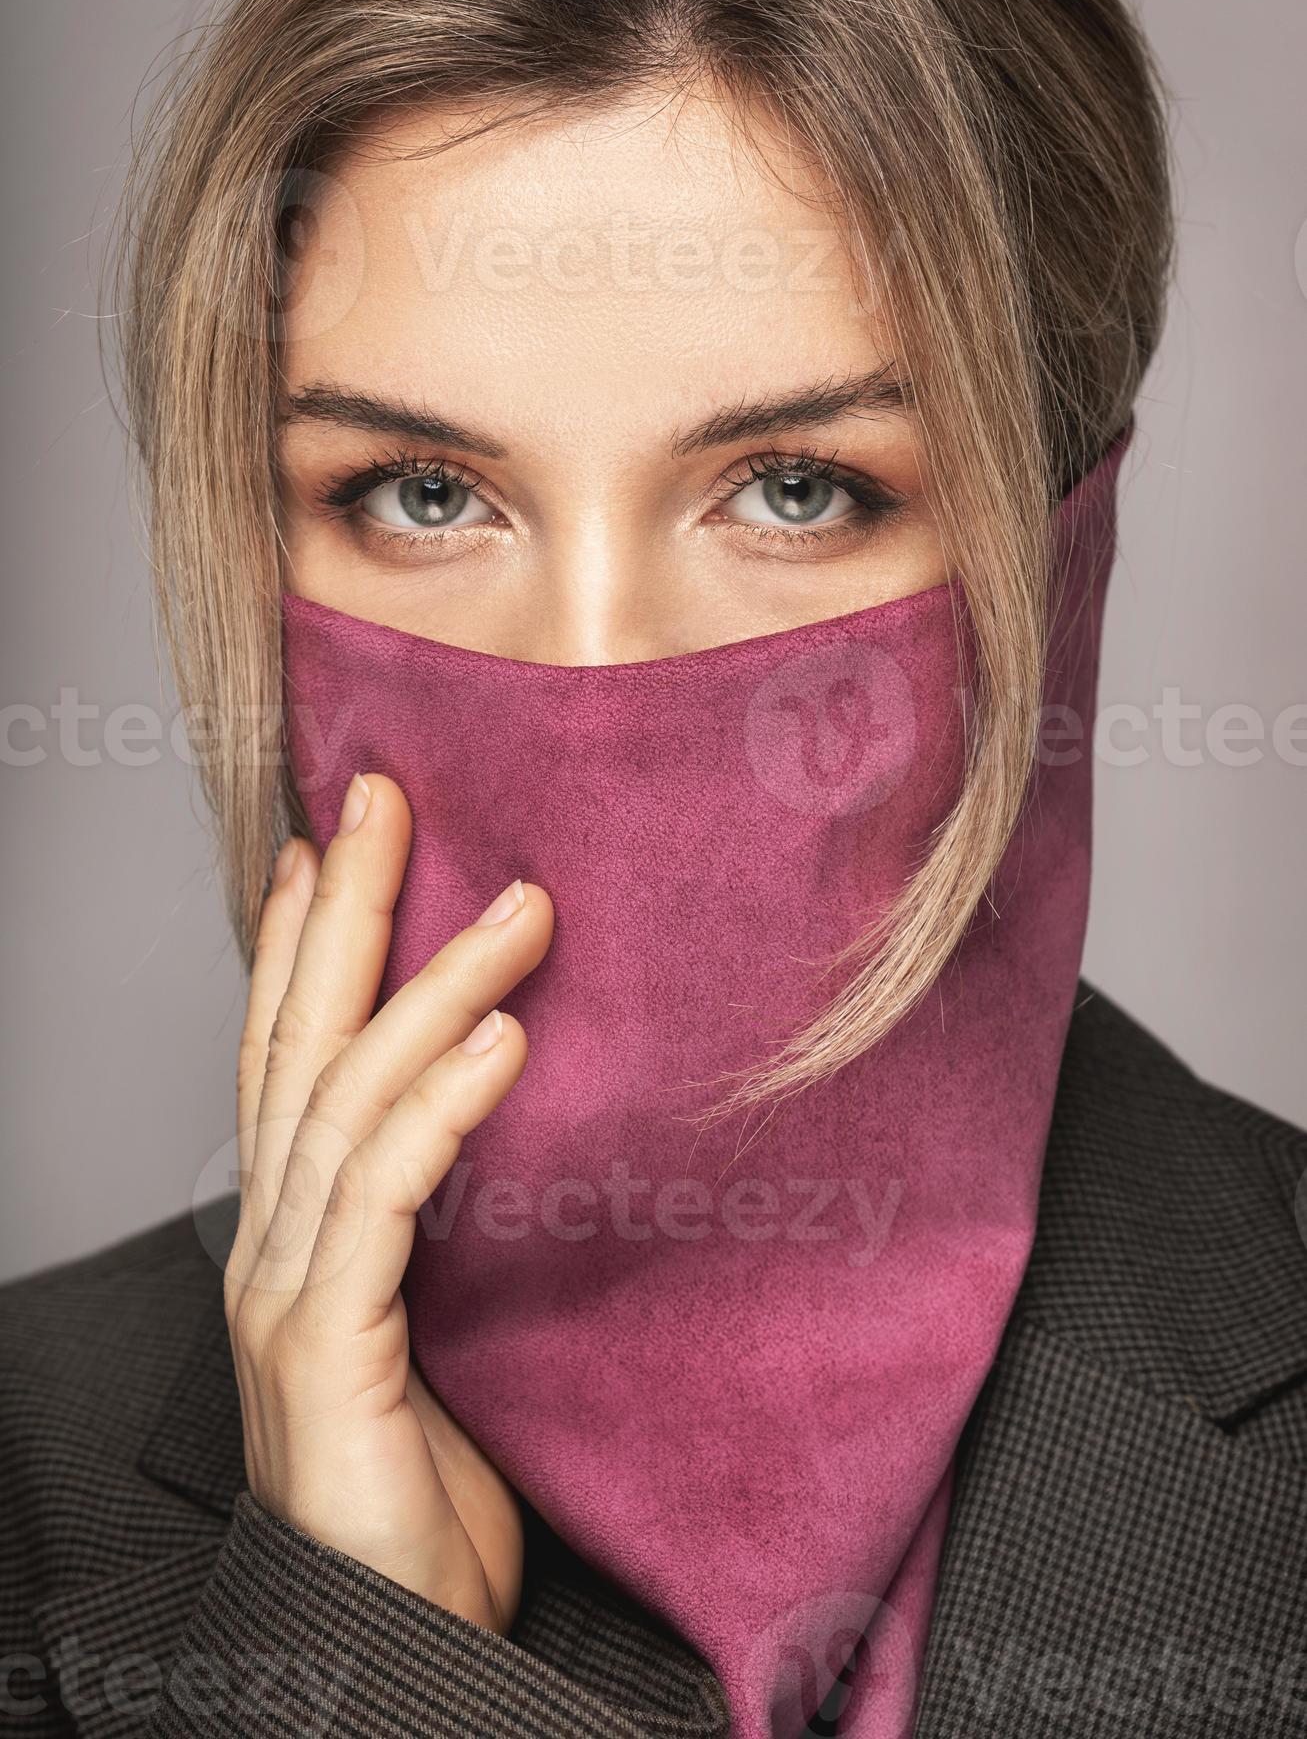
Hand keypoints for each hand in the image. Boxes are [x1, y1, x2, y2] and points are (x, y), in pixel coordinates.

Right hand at [225, 770, 552, 1632]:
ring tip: (517, 907)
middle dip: (345, 913)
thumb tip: (499, 1112)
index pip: (284, 1056)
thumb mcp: (434, 1330)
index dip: (301, 944)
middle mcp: (272, 1246)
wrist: (389, 1646)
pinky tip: (503, 1040)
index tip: (331, 845)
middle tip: (390, 801)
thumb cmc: (423, 1495)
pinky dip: (443, 1107)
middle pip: (298, 1044)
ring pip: (345, 1100)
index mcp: (294, 1235)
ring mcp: (288, 1296)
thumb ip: (434, 1231)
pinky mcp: (330, 1350)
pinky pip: (384, 1200)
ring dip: (431, 988)